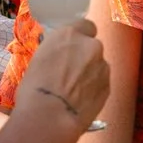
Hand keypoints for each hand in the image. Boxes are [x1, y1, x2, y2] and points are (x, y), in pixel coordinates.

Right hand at [27, 18, 110, 134]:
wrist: (49, 116)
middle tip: (71, 72)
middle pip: (93, 46)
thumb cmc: (34, 88)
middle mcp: (90, 46)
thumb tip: (62, 57)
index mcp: (69, 34)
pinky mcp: (108, 86)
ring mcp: (102, 66)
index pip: (85, 25)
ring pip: (99, 65)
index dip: (80, 36)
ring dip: (90, 72)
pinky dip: (94, 88)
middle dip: (85, 56)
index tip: (73, 47)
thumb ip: (58, 51)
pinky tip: (80, 100)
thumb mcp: (39, 58)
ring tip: (74, 90)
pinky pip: (101, 82)